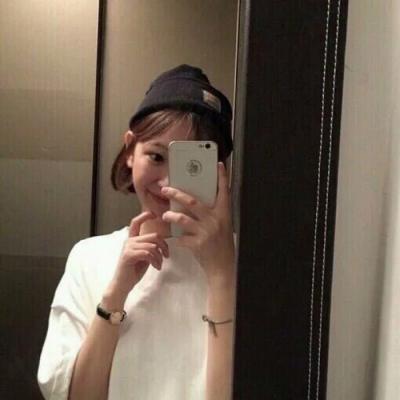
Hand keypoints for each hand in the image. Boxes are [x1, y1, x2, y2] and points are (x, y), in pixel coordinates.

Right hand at [106, 211, 169, 300]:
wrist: (122, 285)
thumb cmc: (133, 271)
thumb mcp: (144, 256)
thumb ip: (150, 247)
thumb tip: (161, 244)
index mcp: (132, 240)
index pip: (136, 222)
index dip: (145, 216)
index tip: (154, 214)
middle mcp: (129, 241)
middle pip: (153, 236)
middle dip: (164, 246)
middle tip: (166, 256)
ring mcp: (128, 247)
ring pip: (152, 245)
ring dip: (159, 257)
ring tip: (159, 265)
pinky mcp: (128, 255)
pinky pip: (148, 253)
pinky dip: (155, 261)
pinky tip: (156, 267)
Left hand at [161, 162, 234, 284]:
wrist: (222, 267)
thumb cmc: (222, 245)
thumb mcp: (222, 226)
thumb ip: (212, 214)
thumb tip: (194, 203)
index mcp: (224, 214)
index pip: (224, 191)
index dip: (222, 177)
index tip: (218, 164)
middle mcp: (215, 220)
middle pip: (192, 201)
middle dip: (176, 193)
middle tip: (165, 189)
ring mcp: (206, 232)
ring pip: (182, 218)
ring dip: (170, 216)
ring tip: (165, 215)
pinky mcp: (197, 244)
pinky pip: (181, 237)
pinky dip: (175, 238)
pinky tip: (173, 240)